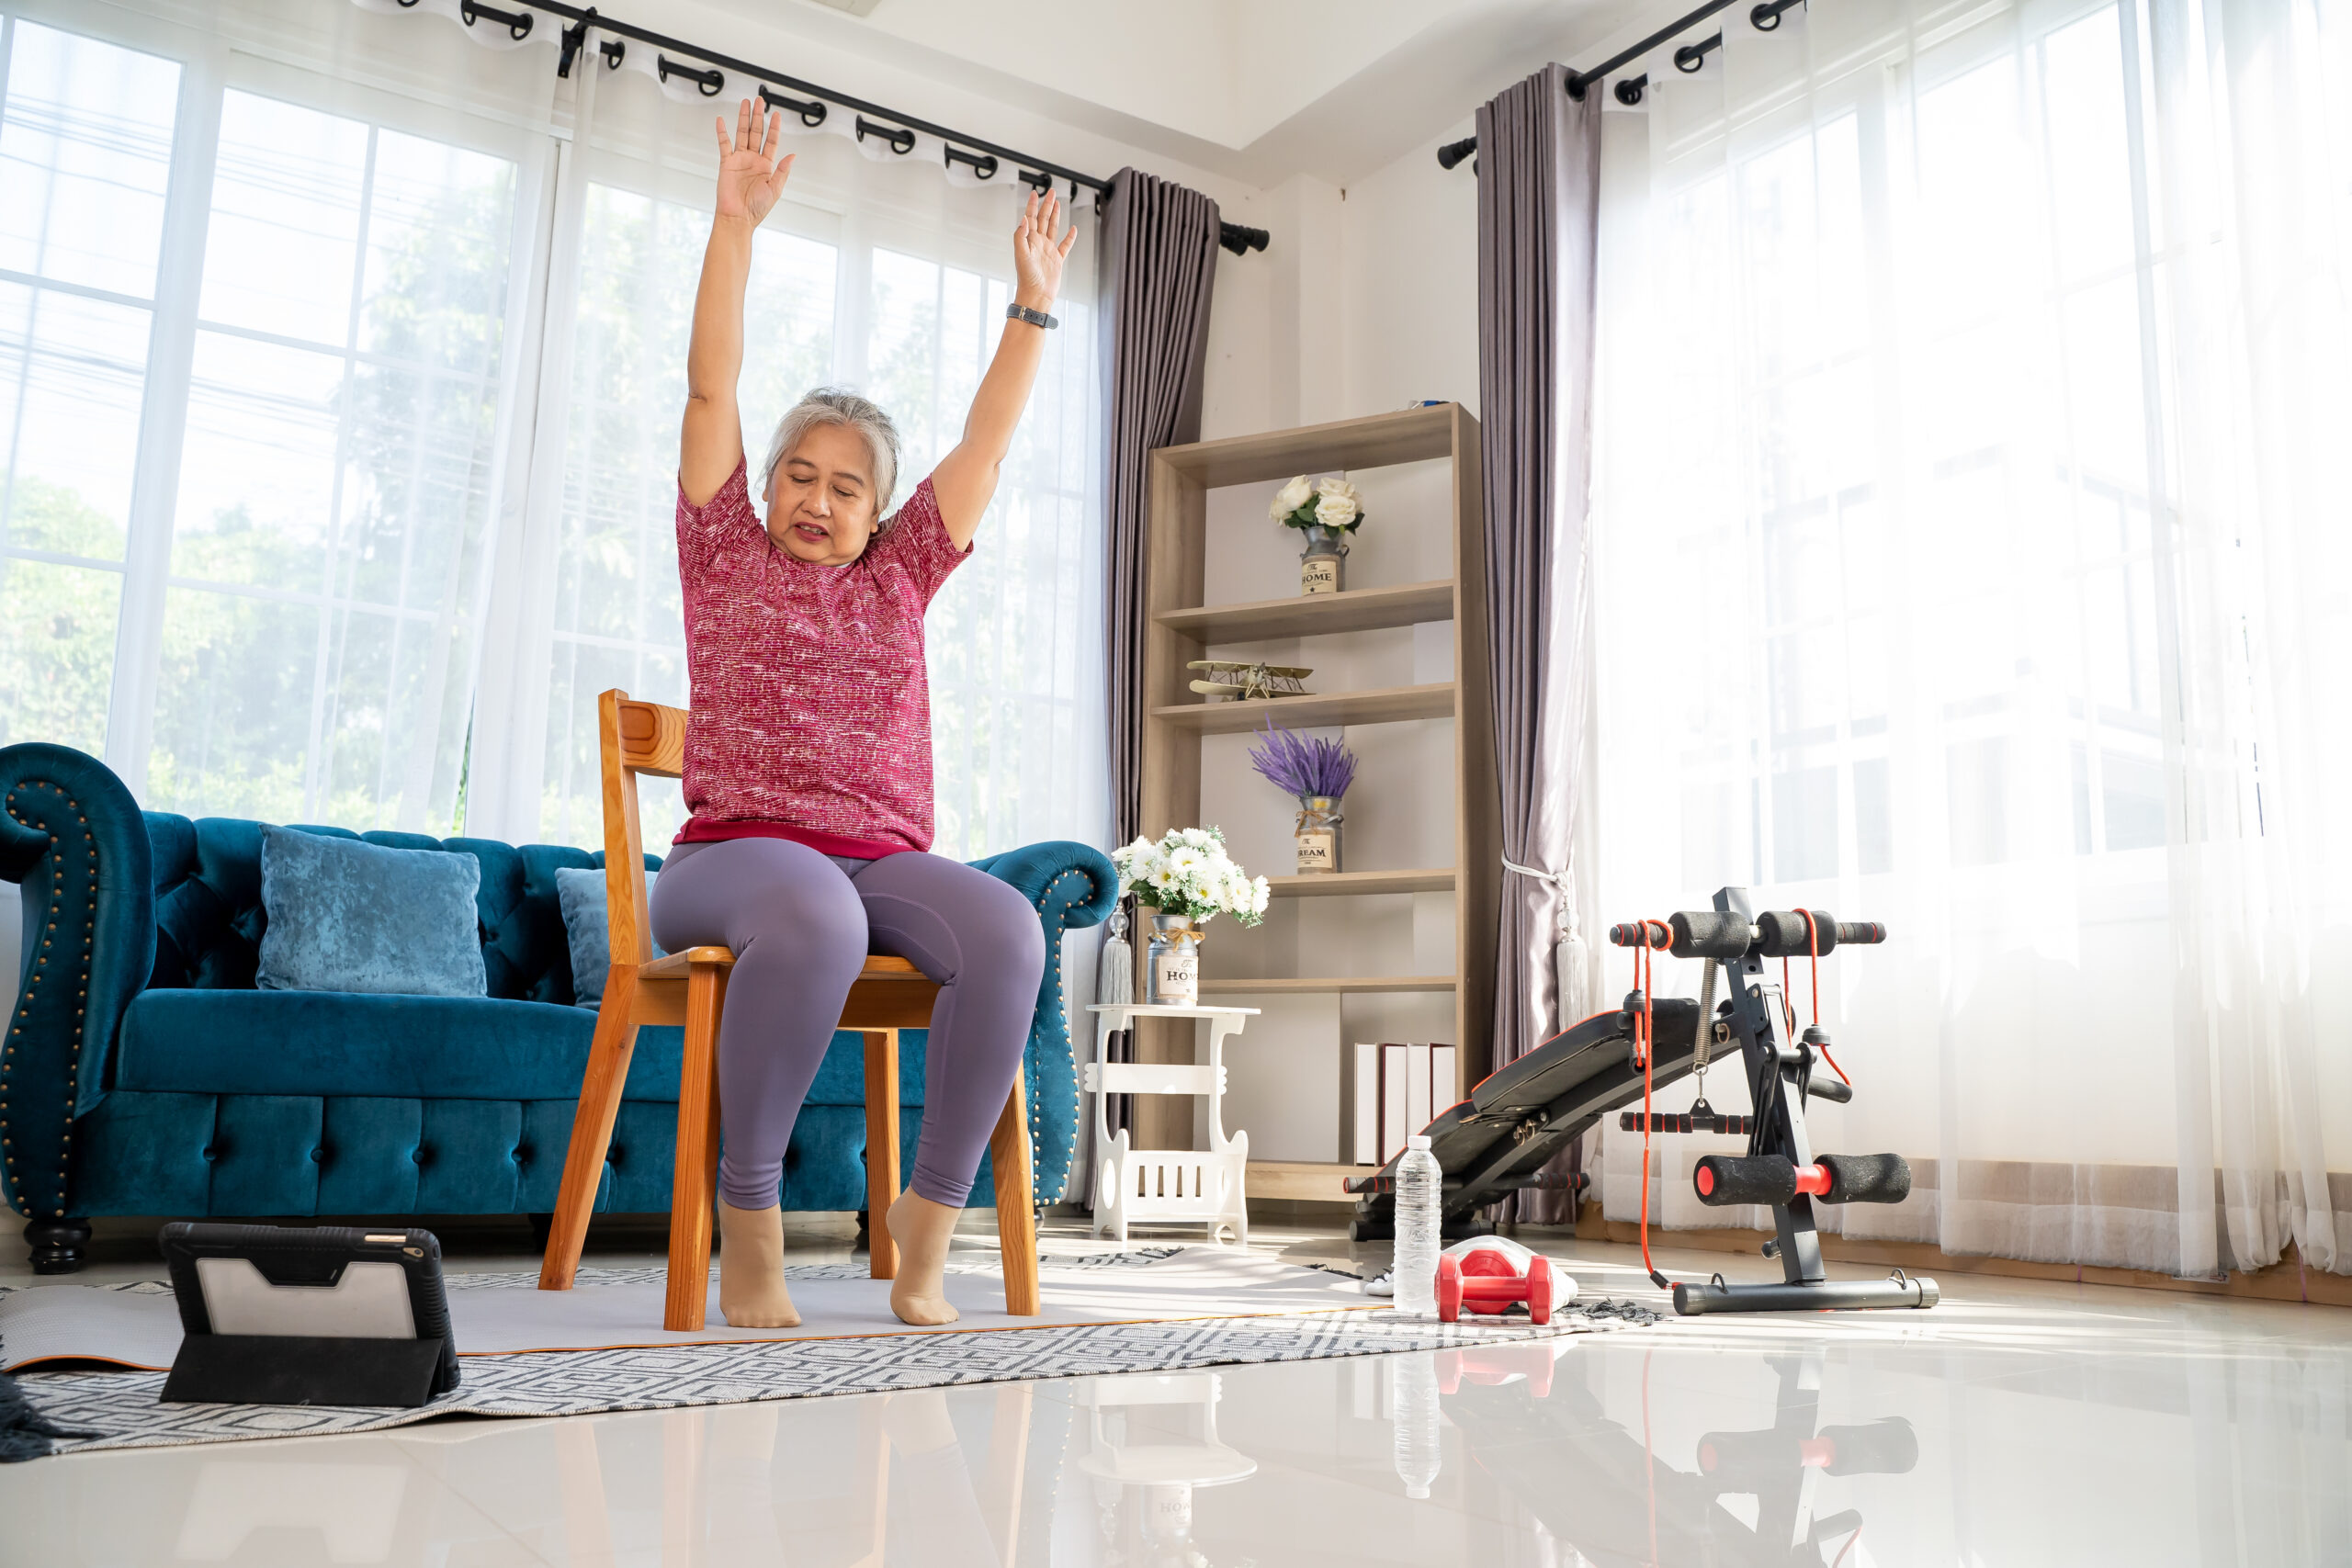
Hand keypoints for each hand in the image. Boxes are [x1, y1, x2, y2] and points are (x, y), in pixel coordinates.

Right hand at [713, 99, 793, 225]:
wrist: (738, 217)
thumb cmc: (757, 208)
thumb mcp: (775, 189)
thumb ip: (783, 171)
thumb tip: (793, 155)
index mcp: (767, 165)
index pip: (772, 141)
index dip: (774, 127)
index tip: (777, 114)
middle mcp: (753, 160)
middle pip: (756, 132)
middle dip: (758, 116)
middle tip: (760, 100)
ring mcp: (740, 159)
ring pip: (742, 133)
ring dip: (744, 118)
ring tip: (746, 103)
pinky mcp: (726, 163)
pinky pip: (724, 144)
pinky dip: (722, 132)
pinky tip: (721, 120)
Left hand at [1011, 189, 1076, 310]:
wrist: (1037, 295)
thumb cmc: (1027, 278)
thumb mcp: (1021, 255)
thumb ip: (1020, 236)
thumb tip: (1023, 219)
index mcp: (1029, 240)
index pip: (1030, 218)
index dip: (1032, 205)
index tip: (1034, 193)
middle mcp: (1038, 243)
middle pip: (1043, 219)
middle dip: (1046, 205)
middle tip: (1050, 192)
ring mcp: (1048, 250)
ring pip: (1052, 228)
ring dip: (1055, 215)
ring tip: (1057, 203)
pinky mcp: (1057, 259)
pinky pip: (1065, 245)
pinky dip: (1070, 237)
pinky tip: (1073, 229)